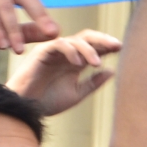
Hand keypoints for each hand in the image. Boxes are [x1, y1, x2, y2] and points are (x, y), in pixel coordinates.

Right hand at [4, 29, 120, 115]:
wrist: (25, 108)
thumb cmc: (47, 102)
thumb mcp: (76, 93)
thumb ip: (93, 82)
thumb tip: (112, 70)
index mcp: (74, 62)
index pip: (94, 47)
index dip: (108, 46)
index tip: (121, 48)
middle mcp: (66, 54)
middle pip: (87, 37)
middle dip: (103, 39)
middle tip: (116, 45)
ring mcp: (54, 51)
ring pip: (76, 40)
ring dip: (88, 49)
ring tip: (95, 63)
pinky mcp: (42, 52)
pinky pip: (59, 44)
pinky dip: (71, 51)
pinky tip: (78, 64)